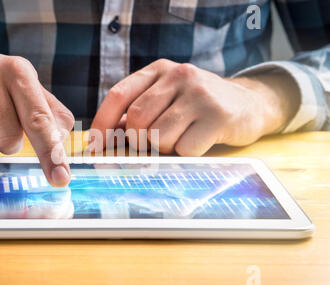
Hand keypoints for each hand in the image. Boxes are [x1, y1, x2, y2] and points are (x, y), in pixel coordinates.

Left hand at [91, 59, 297, 154]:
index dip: (102, 123)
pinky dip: (185, 153)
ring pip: (158, 135)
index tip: (96, 145)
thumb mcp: (167, 99)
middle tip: (151, 145)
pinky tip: (198, 142)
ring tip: (179, 139)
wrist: (248, 104)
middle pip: (136, 119)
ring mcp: (199, 94)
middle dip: (138, 140)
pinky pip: (185, 148)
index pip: (118, 95)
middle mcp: (178, 75)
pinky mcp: (218, 115)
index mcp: (160, 70)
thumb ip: (138, 113)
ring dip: (163, 148)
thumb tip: (105, 139)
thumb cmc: (198, 107)